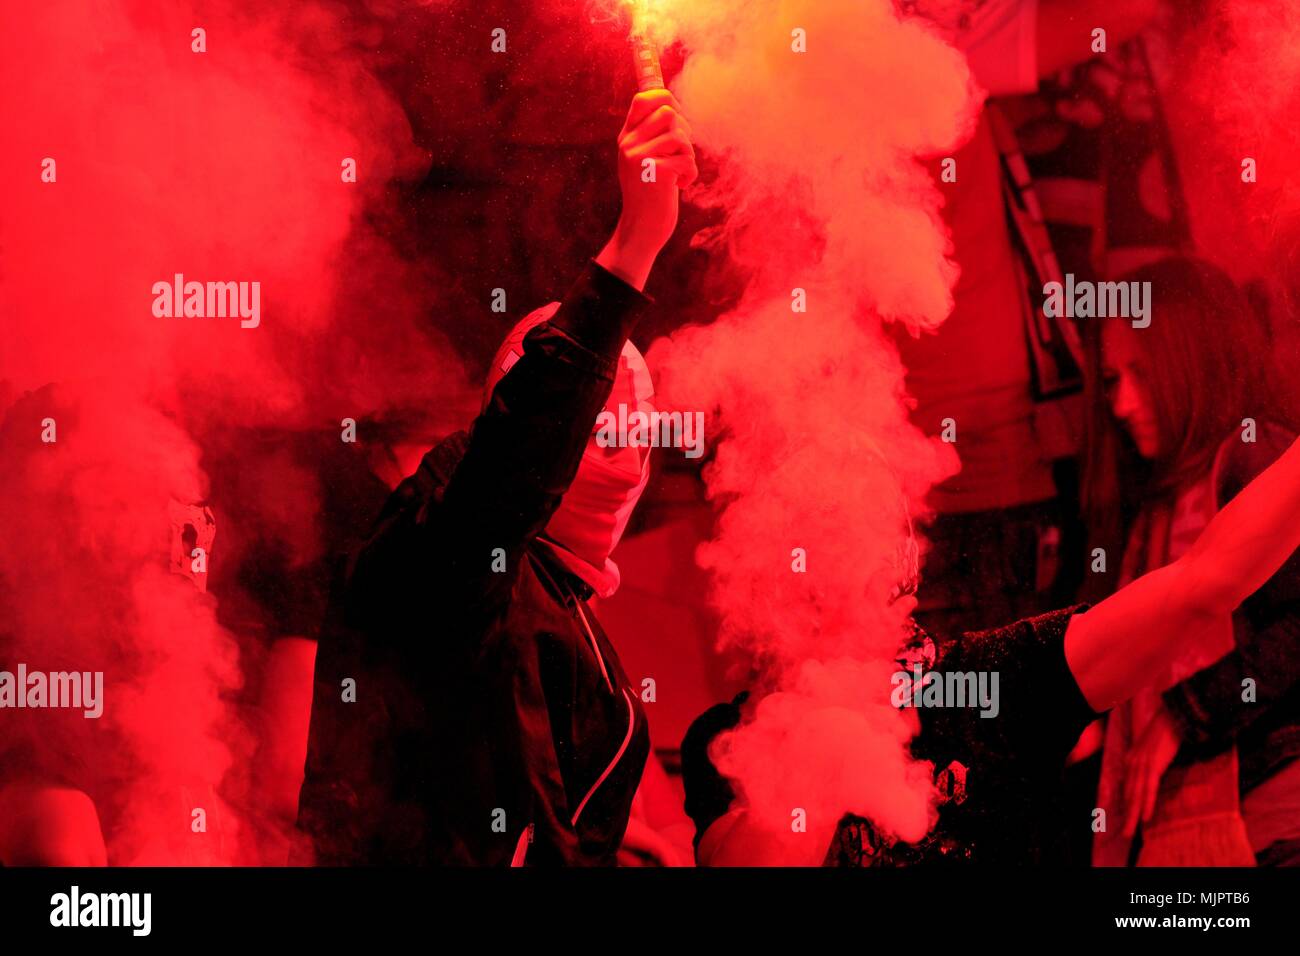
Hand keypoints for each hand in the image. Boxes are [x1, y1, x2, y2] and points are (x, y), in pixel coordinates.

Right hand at [596, 90, 696, 290]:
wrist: (643, 228)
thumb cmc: (651, 194)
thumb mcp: (645, 160)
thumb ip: (652, 135)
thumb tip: (672, 105)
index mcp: (627, 137)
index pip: (643, 99)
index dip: (665, 98)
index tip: (676, 113)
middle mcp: (628, 143)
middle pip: (668, 112)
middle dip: (684, 130)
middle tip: (681, 152)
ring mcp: (638, 157)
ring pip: (678, 134)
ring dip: (688, 153)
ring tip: (681, 171)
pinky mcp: (653, 171)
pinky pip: (685, 158)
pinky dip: (690, 173)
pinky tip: (681, 186)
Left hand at [1121, 705, 1181, 837]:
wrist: (1172, 716)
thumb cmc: (1166, 732)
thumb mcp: (1154, 750)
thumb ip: (1150, 763)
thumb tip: (1151, 777)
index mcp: (1131, 759)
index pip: (1127, 787)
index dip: (1127, 805)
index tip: (1126, 819)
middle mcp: (1132, 762)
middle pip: (1129, 794)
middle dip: (1126, 816)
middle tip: (1124, 834)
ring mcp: (1141, 764)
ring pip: (1136, 795)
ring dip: (1133, 815)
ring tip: (1130, 832)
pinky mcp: (1153, 764)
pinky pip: (1149, 788)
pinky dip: (1146, 803)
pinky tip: (1144, 816)